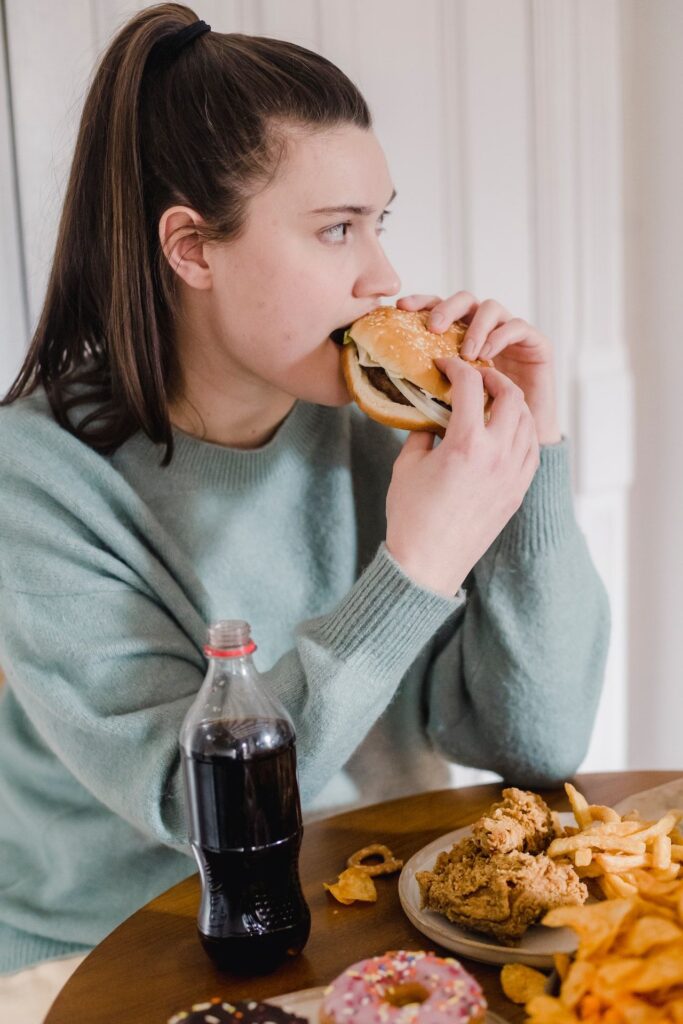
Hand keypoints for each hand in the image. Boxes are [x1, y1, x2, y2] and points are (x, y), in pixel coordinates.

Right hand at [385, 358, 539, 596]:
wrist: (429, 563)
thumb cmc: (411, 515)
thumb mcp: (408, 464)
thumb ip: (423, 432)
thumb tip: (433, 416)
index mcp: (466, 444)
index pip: (470, 386)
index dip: (457, 367)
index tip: (446, 365)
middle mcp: (497, 455)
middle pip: (511, 396)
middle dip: (493, 378)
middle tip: (477, 377)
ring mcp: (513, 473)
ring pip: (527, 421)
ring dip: (512, 403)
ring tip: (492, 401)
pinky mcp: (518, 490)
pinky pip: (530, 449)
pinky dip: (520, 431)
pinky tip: (504, 431)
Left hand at [397, 292, 561, 444]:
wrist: (517, 448)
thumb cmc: (479, 431)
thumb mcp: (444, 409)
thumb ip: (425, 394)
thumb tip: (389, 387)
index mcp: (459, 341)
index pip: (438, 310)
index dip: (421, 304)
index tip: (401, 308)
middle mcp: (484, 333)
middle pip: (464, 301)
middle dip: (447, 308)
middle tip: (434, 328)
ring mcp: (510, 336)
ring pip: (491, 308)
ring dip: (475, 326)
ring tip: (466, 353)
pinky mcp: (536, 345)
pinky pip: (518, 327)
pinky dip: (501, 335)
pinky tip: (487, 353)